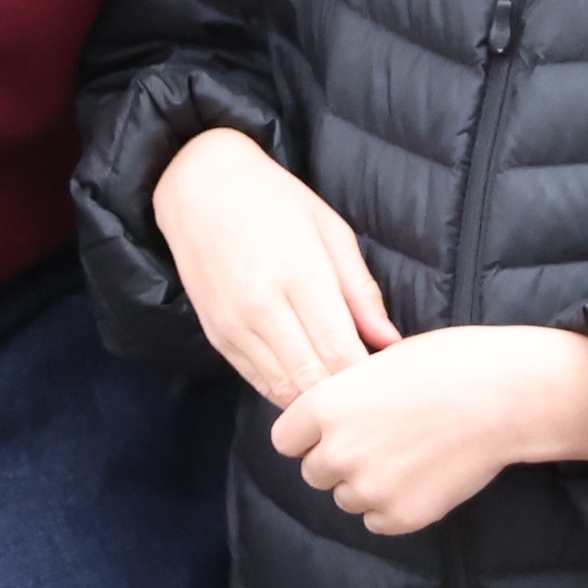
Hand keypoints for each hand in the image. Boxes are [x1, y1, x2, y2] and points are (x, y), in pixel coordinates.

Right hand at [154, 126, 393, 406]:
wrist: (198, 187)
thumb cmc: (273, 200)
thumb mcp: (330, 230)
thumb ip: (360, 290)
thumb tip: (390, 341)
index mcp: (299, 272)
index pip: (339, 349)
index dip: (368, 377)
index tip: (389, 379)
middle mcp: (262, 305)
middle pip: (312, 378)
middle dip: (345, 396)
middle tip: (371, 394)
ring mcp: (234, 325)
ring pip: (283, 389)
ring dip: (316, 400)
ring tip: (344, 395)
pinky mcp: (217, 337)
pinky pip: (258, 382)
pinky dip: (287, 392)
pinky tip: (308, 385)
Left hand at [268, 326, 587, 537]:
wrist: (505, 397)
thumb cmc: (448, 364)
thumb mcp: (381, 362)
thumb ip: (345, 394)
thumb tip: (329, 416)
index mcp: (326, 406)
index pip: (285, 439)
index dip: (308, 434)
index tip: (332, 429)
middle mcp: (338, 452)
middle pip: (314, 471)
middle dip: (338, 460)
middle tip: (380, 440)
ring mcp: (369, 489)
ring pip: (346, 498)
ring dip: (366, 484)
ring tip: (407, 456)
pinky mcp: (400, 517)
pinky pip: (377, 521)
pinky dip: (393, 506)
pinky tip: (421, 477)